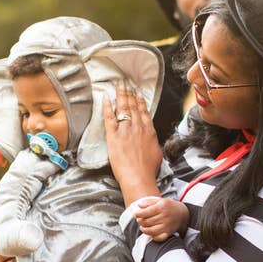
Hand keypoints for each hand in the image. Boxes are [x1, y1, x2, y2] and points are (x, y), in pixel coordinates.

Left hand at [103, 83, 162, 205]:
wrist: (139, 177)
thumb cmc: (147, 171)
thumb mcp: (156, 154)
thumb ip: (152, 143)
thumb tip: (151, 141)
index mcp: (149, 132)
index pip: (143, 112)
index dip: (140, 101)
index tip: (138, 93)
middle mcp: (137, 128)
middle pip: (133, 107)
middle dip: (129, 93)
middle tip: (126, 83)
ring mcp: (125, 131)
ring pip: (123, 108)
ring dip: (121, 95)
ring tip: (119, 86)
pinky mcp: (113, 136)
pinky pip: (109, 117)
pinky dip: (107, 106)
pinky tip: (106, 98)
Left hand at [135, 197, 188, 241]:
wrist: (183, 214)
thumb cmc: (169, 206)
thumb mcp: (160, 200)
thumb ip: (149, 202)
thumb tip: (139, 206)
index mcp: (162, 207)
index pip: (146, 212)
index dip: (138, 214)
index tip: (135, 214)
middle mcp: (165, 217)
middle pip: (147, 222)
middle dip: (140, 221)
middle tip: (139, 220)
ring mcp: (167, 226)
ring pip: (150, 231)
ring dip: (144, 229)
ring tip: (143, 226)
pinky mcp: (168, 233)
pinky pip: (158, 238)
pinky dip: (152, 236)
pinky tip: (151, 232)